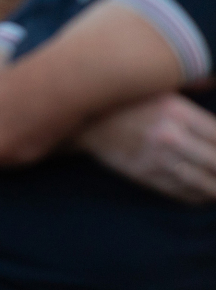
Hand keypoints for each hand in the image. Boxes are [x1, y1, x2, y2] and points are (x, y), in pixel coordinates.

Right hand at [78, 92, 215, 202]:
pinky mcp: (145, 175)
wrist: (87, 119)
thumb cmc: (130, 102)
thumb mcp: (163, 94)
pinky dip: (198, 196)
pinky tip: (204, 194)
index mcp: (176, 111)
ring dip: (215, 188)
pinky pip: (182, 192)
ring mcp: (156, 158)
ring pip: (202, 182)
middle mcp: (169, 135)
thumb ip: (195, 102)